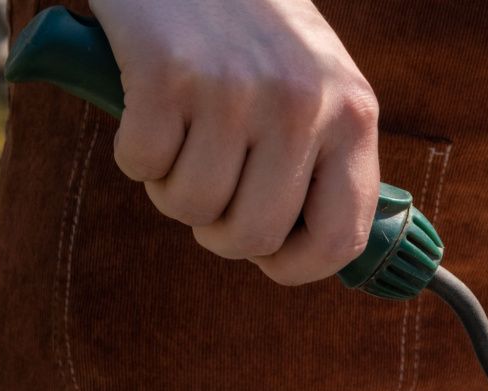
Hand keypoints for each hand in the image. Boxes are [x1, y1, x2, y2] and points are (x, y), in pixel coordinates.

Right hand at [90, 0, 379, 284]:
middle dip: (220, 230)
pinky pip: (142, 166)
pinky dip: (135, 151)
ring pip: (191, 208)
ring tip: (183, 136)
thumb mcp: (317, 84)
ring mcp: (235, 91)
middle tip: (210, 189)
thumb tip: (310, 250)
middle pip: (253, 237)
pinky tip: (150, 107)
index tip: (270, 259)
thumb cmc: (251, 26)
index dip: (296, 267)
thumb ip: (323, 157)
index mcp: (352, 115)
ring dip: (173, 187)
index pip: (340, 238)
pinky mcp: (167, 75)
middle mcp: (301, 105)